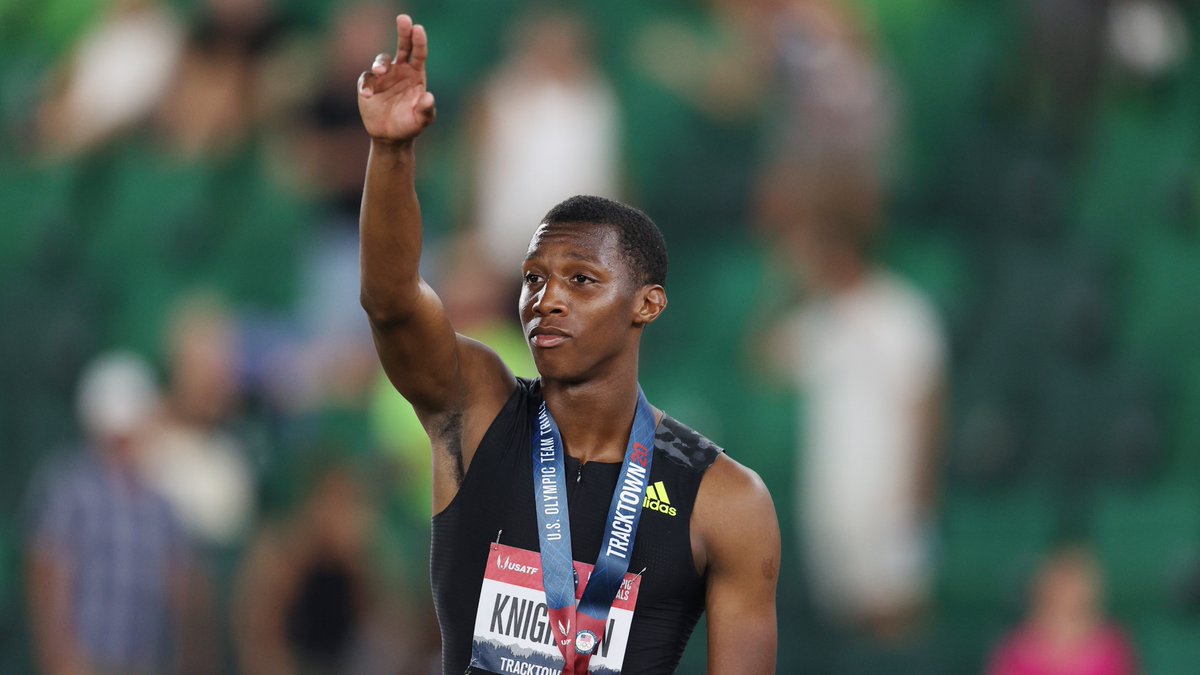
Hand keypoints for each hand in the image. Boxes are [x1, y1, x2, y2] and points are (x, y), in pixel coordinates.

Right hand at [358, 14, 434, 142]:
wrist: (392, 136)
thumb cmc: (411, 124)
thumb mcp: (422, 120)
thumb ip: (426, 110)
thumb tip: (429, 97)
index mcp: (416, 74)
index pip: (419, 54)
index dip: (419, 41)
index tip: (418, 29)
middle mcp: (400, 71)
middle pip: (402, 47)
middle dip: (403, 32)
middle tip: (404, 18)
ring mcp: (384, 77)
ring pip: (381, 60)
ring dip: (380, 63)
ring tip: (380, 71)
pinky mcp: (369, 85)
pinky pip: (366, 80)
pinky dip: (367, 85)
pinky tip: (368, 95)